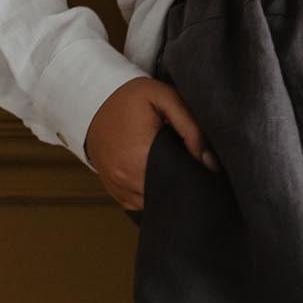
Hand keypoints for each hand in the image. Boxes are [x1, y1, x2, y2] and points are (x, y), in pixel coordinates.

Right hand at [83, 76, 219, 210]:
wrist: (92, 100)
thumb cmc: (130, 97)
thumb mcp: (165, 98)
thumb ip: (191, 128)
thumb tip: (210, 162)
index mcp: (142, 156)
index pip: (180, 182)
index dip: (195, 177)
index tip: (201, 166)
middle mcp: (127, 177)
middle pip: (168, 195)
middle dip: (182, 184)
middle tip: (187, 164)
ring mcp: (118, 186)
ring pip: (153, 203)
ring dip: (165, 191)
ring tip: (170, 168)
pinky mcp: (113, 189)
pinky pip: (138, 204)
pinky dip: (150, 194)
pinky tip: (156, 176)